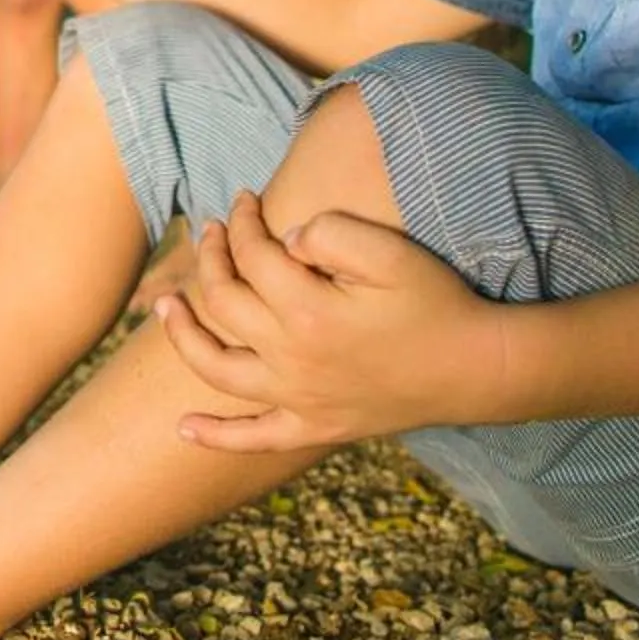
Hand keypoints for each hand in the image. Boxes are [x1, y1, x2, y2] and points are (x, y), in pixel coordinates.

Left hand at [154, 191, 513, 451]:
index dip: (241, 222)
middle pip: (223, 303)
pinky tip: (181, 427)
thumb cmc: (435, 303)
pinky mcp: (314, 427)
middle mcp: (292, 360)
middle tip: (212, 232)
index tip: (245, 199)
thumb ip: (333, 232)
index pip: (251, 256)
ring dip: (183, 335)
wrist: (475, 370)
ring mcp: (299, 400)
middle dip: (210, 259)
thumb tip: (287, 235)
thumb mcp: (391, 252)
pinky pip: (253, 439)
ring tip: (163, 308)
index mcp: (308, 311)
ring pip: (217, 369)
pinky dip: (215, 436)